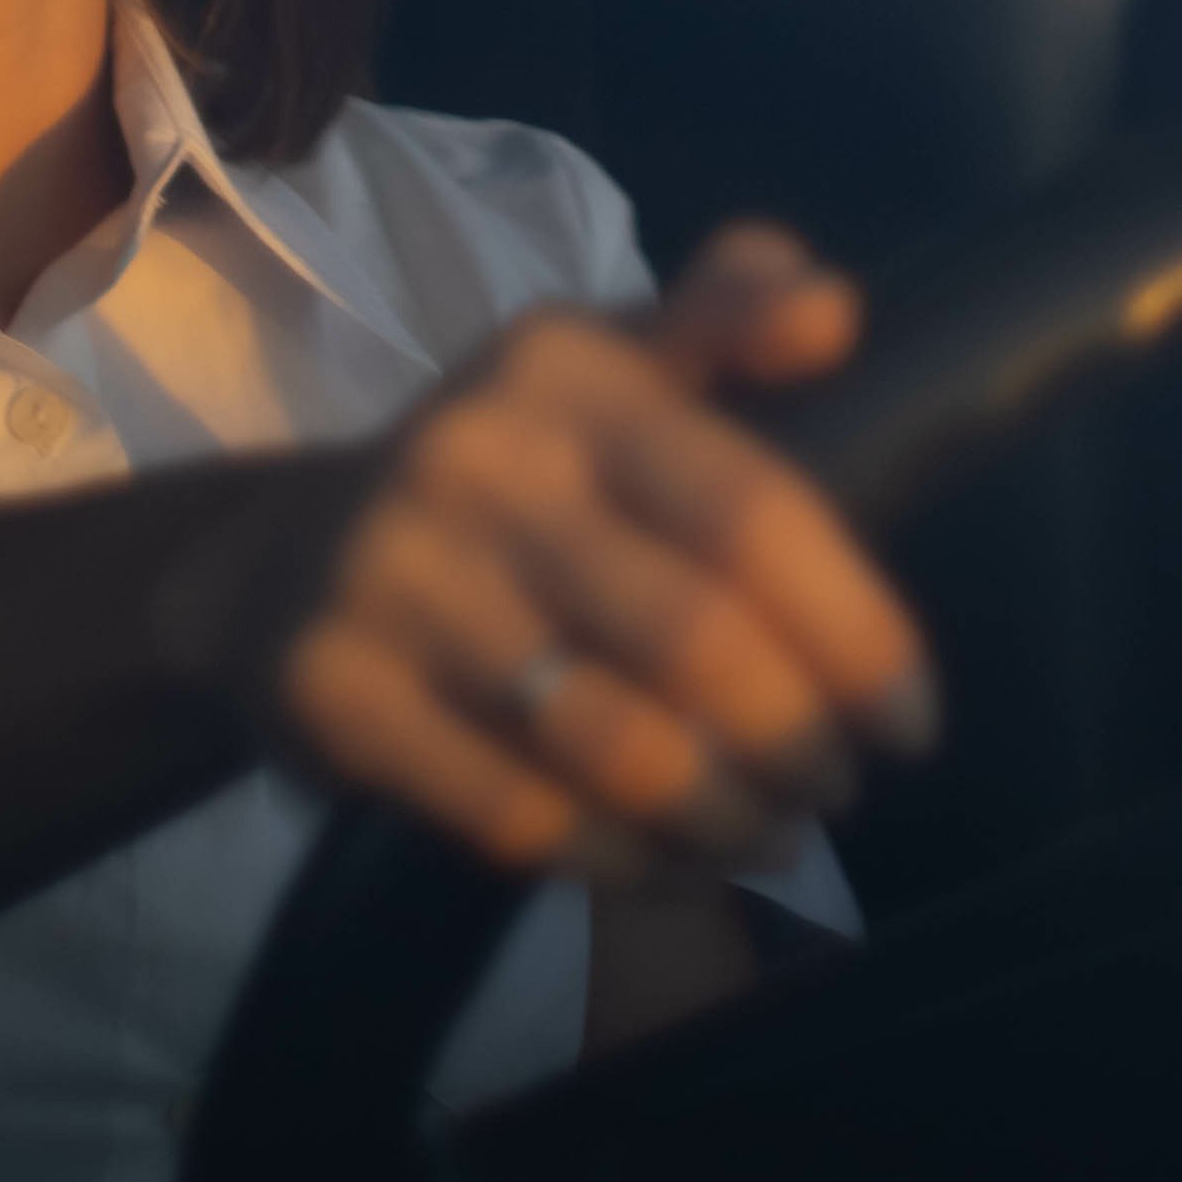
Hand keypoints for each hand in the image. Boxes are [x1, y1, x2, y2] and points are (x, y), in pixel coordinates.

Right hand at [264, 223, 938, 880]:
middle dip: (794, 740)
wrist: (272, 558)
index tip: (910, 723)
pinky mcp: (340, 696)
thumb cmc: (501, 467)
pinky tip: (670, 867)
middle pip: (695, 640)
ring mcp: (398, 584)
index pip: (751, 509)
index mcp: (567, 372)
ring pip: (613, 743)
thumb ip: (725, 314)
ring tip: (773, 837)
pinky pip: (514, 814)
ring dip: (722, 816)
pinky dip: (617, 859)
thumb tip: (836, 315)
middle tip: (835, 788)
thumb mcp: (604, 362)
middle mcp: (477, 464)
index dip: (854, 629)